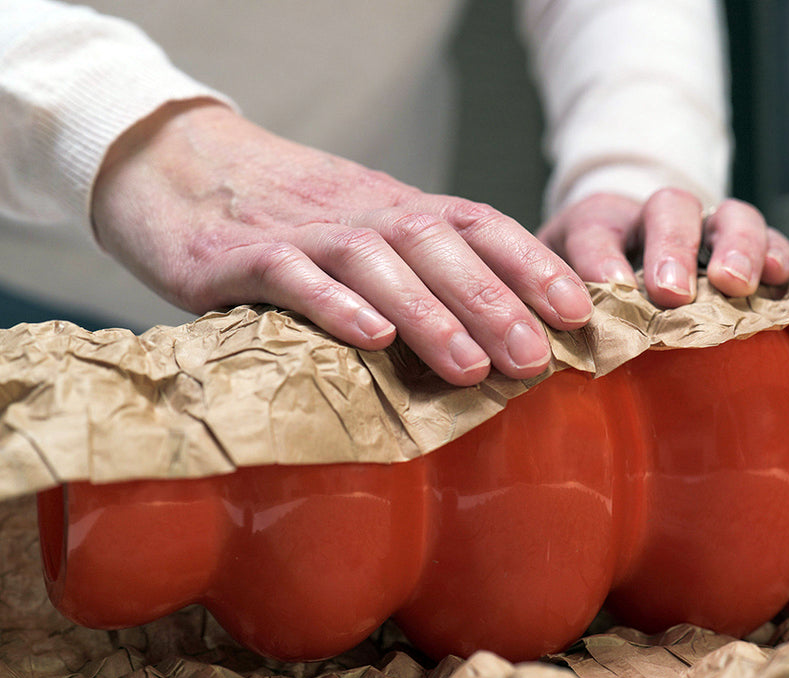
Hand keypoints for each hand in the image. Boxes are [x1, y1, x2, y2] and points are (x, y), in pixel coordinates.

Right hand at [91, 100, 593, 385]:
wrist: (177, 166)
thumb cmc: (288, 216)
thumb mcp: (362, 231)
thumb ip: (415, 271)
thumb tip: (492, 335)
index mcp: (397, 209)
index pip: (479, 224)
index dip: (532, 265)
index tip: (578, 312)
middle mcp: (361, 213)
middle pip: (439, 244)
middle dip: (495, 302)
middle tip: (537, 360)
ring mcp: (303, 230)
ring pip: (377, 261)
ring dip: (431, 314)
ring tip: (472, 367)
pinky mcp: (242, 255)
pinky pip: (293, 275)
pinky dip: (336, 305)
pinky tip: (372, 338)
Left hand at [537, 189, 788, 306]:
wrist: (623, 268)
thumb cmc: (584, 294)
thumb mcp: (554, 297)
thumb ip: (551, 315)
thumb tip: (545, 354)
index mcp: (598, 226)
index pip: (595, 232)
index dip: (602, 258)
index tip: (609, 290)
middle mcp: (654, 220)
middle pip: (668, 209)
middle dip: (670, 248)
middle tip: (669, 291)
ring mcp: (707, 232)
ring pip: (727, 215)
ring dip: (733, 246)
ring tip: (732, 283)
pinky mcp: (749, 250)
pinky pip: (771, 240)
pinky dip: (777, 254)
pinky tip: (778, 278)